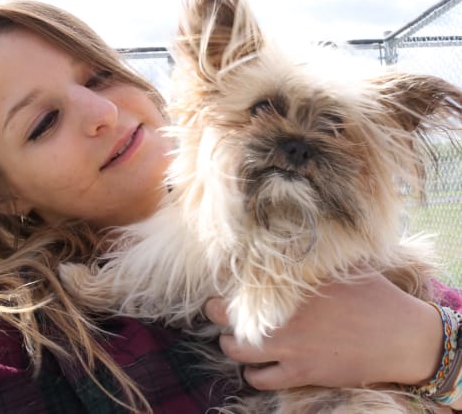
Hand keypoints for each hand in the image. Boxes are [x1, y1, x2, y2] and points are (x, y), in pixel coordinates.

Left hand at [204, 273, 444, 391]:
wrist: (399, 335)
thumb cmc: (373, 293)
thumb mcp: (342, 263)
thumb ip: (313, 254)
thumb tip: (291, 235)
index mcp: (289, 285)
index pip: (238, 280)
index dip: (221, 280)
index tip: (219, 280)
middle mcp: (281, 316)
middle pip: (225, 315)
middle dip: (215, 311)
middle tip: (217, 308)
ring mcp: (289, 347)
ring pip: (235, 351)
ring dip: (228, 344)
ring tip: (231, 337)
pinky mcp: (300, 373)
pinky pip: (259, 380)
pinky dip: (251, 374)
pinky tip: (256, 365)